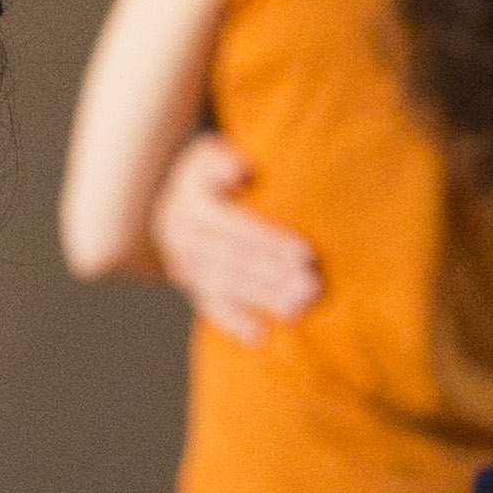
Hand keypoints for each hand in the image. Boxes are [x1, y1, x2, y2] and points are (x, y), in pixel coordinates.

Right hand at [151, 134, 319, 344]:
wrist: (179, 199)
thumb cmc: (212, 174)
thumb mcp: (210, 155)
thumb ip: (222, 159)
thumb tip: (240, 169)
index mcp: (190, 205)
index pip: (231, 226)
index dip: (267, 240)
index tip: (305, 253)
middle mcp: (181, 238)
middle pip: (230, 261)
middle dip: (271, 276)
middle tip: (312, 287)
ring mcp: (184, 266)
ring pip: (223, 286)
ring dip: (262, 299)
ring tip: (300, 308)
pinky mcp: (192, 286)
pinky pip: (211, 306)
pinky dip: (233, 322)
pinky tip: (259, 336)